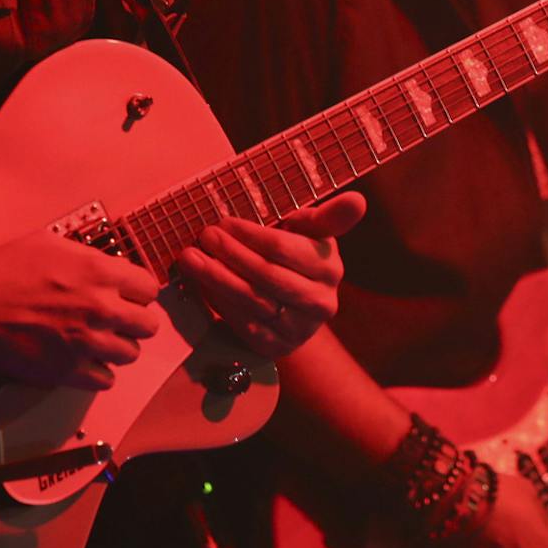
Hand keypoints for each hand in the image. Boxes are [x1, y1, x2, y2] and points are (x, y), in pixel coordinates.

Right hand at [0, 231, 161, 388]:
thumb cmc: (2, 268)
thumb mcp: (52, 243)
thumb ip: (88, 259)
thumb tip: (106, 269)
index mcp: (99, 272)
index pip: (149, 289)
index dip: (137, 293)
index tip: (127, 296)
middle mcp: (100, 308)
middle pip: (148, 325)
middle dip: (134, 321)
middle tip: (116, 320)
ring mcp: (85, 342)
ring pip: (131, 354)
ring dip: (117, 347)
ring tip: (96, 340)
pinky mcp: (66, 371)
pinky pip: (105, 380)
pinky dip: (97, 372)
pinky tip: (82, 360)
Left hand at [177, 193, 365, 356]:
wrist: (295, 310)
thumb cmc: (298, 257)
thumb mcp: (312, 234)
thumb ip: (328, 217)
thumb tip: (357, 200)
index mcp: (329, 267)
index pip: (284, 248)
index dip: (250, 234)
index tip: (223, 222)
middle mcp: (321, 302)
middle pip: (266, 275)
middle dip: (230, 253)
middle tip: (204, 236)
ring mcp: (299, 329)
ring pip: (252, 301)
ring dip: (216, 278)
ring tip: (191, 258)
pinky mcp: (277, 347)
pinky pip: (243, 324)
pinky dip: (219, 303)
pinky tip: (201, 284)